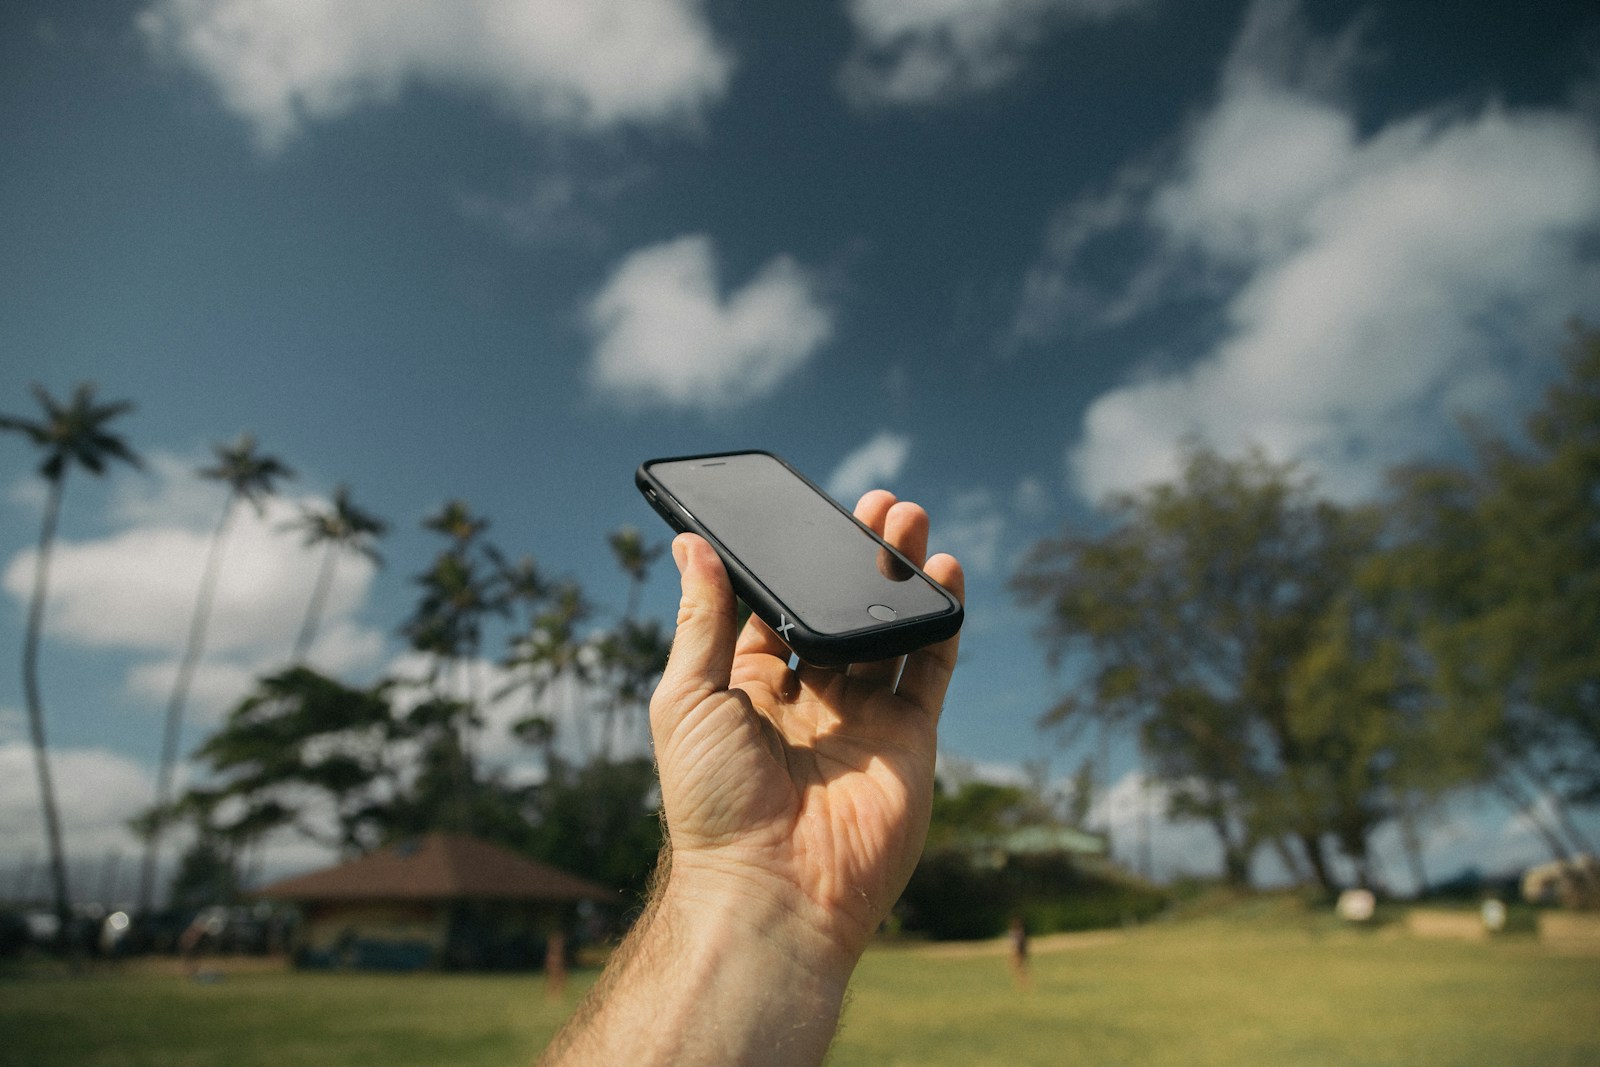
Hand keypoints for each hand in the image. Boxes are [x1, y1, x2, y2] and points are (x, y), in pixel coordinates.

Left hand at [649, 490, 964, 975]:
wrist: (773, 890)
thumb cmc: (713, 801)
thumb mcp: (687, 697)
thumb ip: (701, 619)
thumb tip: (691, 544)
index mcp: (750, 690)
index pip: (777, 610)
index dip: (793, 563)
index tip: (807, 511)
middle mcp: (811, 701)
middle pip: (839, 614)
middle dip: (857, 557)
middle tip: (876, 502)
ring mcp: (864, 721)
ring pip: (888, 632)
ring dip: (900, 574)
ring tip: (910, 518)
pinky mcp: (910, 740)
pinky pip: (931, 669)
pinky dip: (941, 619)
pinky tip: (942, 572)